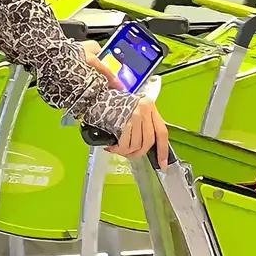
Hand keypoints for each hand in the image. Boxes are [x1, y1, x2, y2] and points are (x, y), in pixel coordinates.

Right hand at [80, 45, 168, 162]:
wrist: (93, 92)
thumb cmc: (109, 98)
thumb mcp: (131, 105)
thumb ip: (141, 120)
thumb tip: (143, 142)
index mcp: (149, 105)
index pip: (161, 131)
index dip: (162, 150)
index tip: (162, 163)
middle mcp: (144, 109)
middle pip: (148, 141)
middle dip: (139, 152)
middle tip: (130, 154)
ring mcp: (134, 115)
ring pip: (136, 144)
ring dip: (126, 152)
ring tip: (117, 148)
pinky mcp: (123, 121)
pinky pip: (125, 143)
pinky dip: (118, 149)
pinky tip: (112, 146)